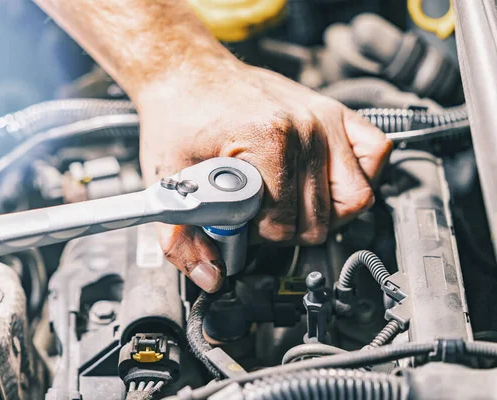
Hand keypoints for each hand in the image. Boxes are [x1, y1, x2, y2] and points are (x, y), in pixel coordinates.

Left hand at [137, 64, 391, 292]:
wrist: (189, 73)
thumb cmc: (180, 118)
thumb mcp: (167, 177)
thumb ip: (181, 236)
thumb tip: (210, 277)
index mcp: (267, 138)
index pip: (283, 224)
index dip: (256, 234)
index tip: (238, 221)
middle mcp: (306, 125)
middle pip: (319, 219)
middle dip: (286, 229)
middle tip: (259, 215)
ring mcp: (326, 118)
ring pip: (355, 198)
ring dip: (323, 213)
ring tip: (290, 204)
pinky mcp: (337, 112)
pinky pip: (376, 154)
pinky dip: (358, 177)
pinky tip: (323, 182)